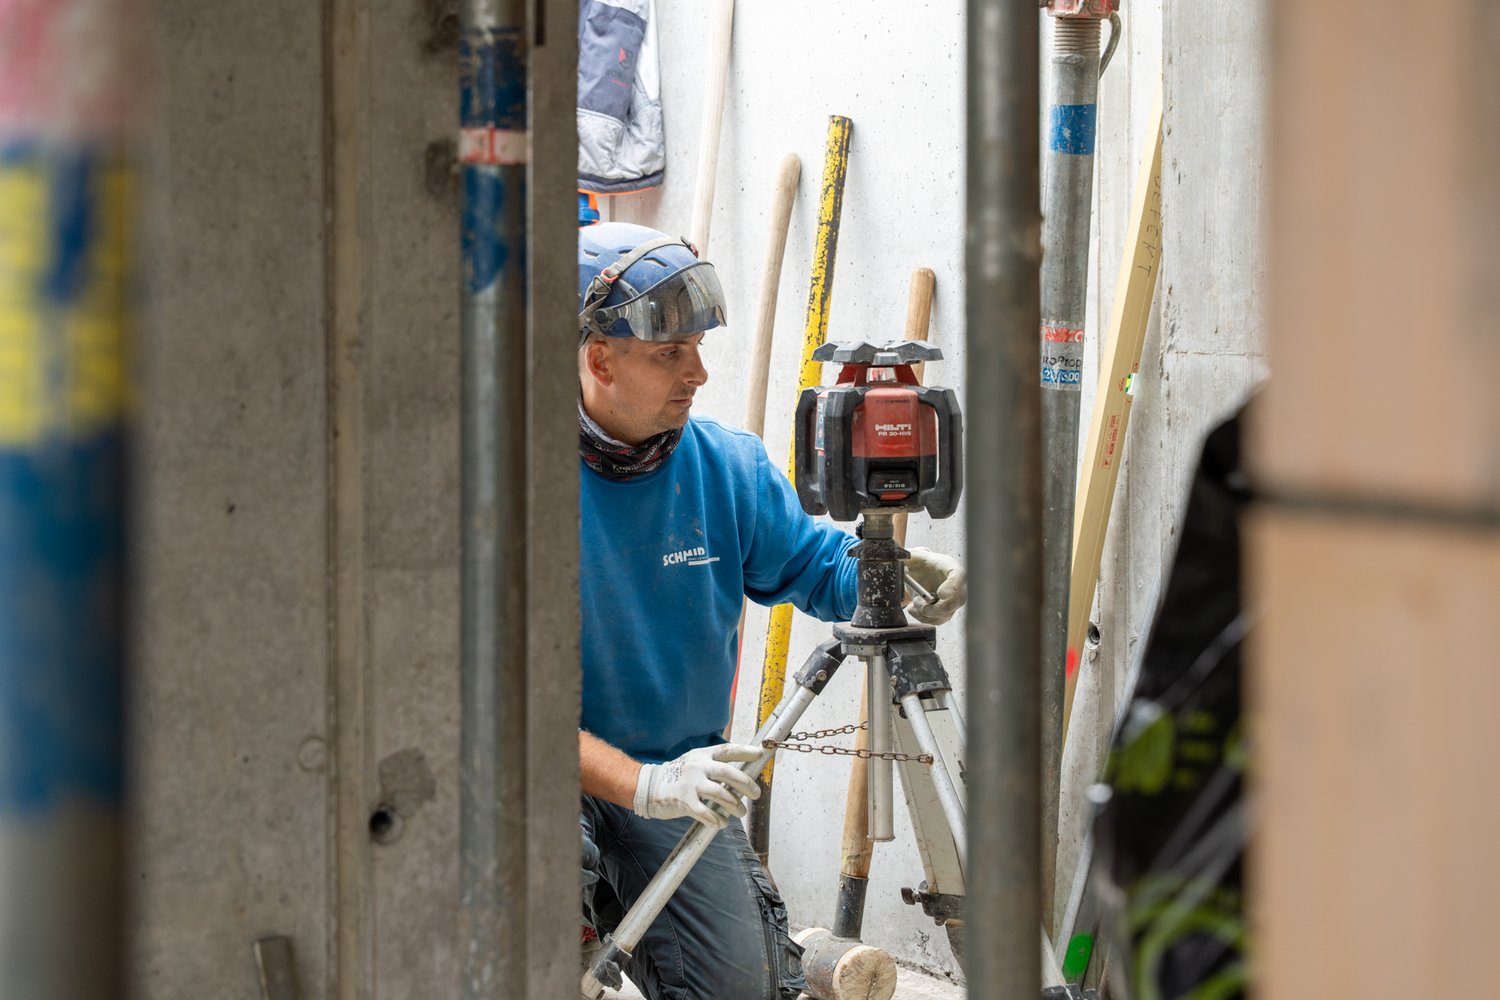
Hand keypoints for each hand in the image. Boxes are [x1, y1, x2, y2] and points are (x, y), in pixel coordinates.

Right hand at [632, 743, 762, 828]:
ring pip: (720, 794)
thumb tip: (741, 776)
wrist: (648, 786)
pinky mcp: (683, 801)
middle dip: (746, 784)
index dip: (745, 751)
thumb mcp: (695, 762)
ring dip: (734, 805)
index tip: (760, 754)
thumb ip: (714, 766)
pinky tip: (720, 823)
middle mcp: (697, 766)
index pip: (727, 751)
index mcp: (702, 755)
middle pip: (727, 773)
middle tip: (756, 794)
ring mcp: (690, 783)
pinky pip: (705, 812)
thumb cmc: (678, 776)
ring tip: (740, 812)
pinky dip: (716, 819)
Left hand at [904, 546, 966, 624]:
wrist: (922, 572)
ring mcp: (953, 601)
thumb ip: (907, 560)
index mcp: (951, 568)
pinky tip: (914, 608)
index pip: (959, 577)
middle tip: (918, 602)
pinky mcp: (946, 611)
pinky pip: (937, 620)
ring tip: (915, 603)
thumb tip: (903, 570)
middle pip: (957, 601)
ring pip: (946, 614)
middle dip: (936, 607)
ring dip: (926, 613)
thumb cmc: (921, 563)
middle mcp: (957, 586)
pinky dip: (923, 618)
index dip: (952, 587)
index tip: (940, 593)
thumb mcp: (913, 557)